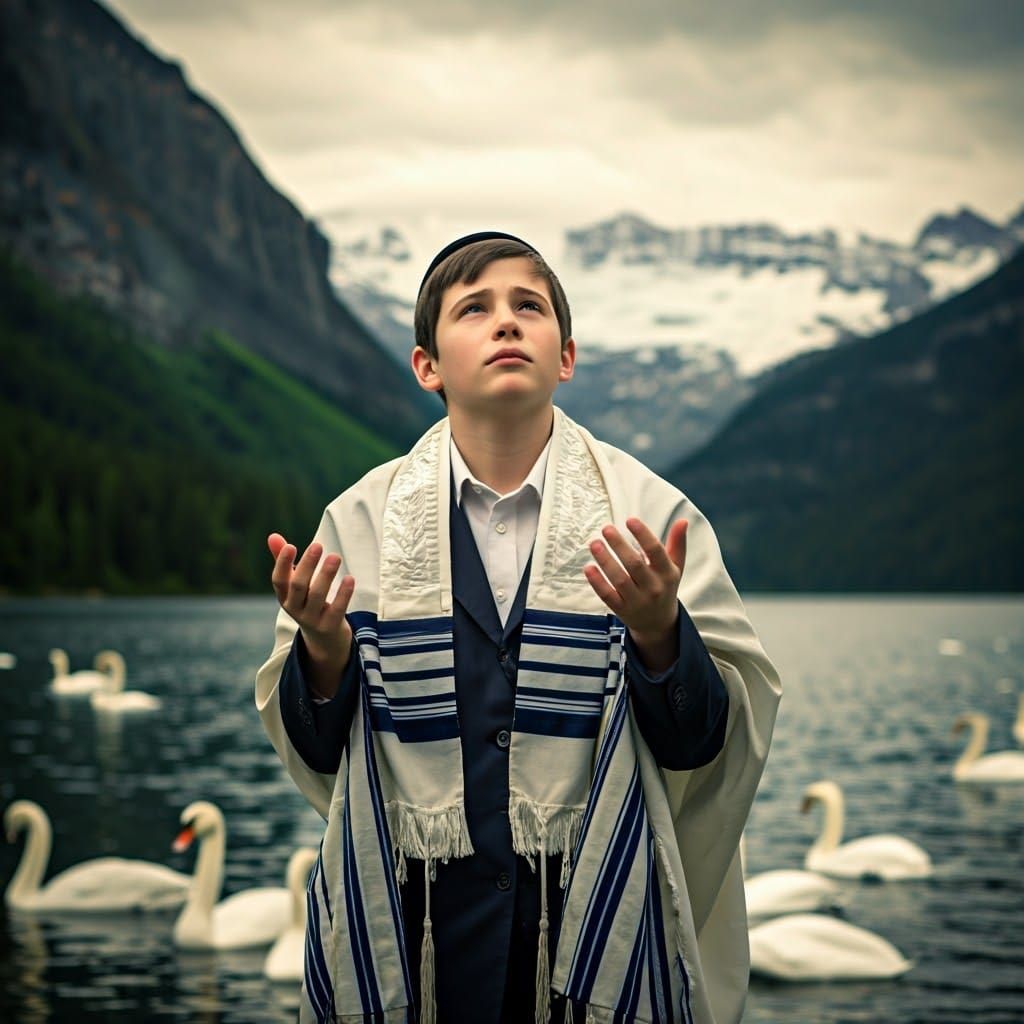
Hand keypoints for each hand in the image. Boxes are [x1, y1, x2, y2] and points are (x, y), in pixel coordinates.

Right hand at [268, 533, 355, 684]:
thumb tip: (273, 536)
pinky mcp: (329, 626)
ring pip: (317, 596)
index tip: (291, 546)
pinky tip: (350, 578)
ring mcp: (312, 619)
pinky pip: (337, 609)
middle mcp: (295, 608)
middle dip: (308, 565)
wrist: (323, 638)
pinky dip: (343, 594)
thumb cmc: (307, 602)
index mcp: (284, 597)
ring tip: (335, 556)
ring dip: (326, 575)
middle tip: (318, 545)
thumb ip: (284, 561)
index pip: (278, 580)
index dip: (283, 564)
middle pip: (298, 586)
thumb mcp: (294, 584)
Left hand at [583, 517, 687, 672]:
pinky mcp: (621, 610)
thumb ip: (677, 543)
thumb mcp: (675, 567)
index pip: (656, 552)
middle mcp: (653, 588)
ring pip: (619, 580)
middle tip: (606, 529)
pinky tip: (588, 567)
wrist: (659, 623)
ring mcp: (636, 600)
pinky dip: (597, 582)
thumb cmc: (664, 587)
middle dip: (619, 546)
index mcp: (667, 574)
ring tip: (594, 543)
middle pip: (635, 565)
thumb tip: (682, 521)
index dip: (643, 535)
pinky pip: (608, 596)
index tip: (630, 520)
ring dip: (606, 561)